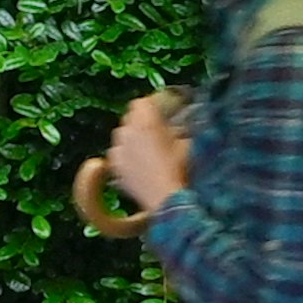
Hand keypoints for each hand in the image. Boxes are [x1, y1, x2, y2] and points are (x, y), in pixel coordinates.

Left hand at [109, 89, 190, 216]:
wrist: (166, 199)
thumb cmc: (180, 170)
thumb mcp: (187, 144)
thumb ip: (182, 129)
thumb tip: (183, 124)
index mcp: (146, 121)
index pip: (142, 102)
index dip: (152, 106)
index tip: (161, 111)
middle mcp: (127, 131)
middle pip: (130, 117)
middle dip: (142, 121)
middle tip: (156, 130)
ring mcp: (118, 148)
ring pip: (122, 135)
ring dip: (132, 137)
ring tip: (147, 148)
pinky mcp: (114, 165)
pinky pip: (119, 152)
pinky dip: (126, 154)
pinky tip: (139, 164)